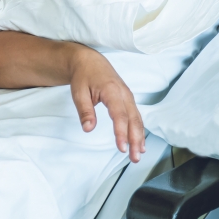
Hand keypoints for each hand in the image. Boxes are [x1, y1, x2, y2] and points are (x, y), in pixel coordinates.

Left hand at [69, 46, 144, 162]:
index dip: (122, 133)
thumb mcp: (78, 92)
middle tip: (134, 157)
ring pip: (137, 119)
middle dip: (135, 140)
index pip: (120, 115)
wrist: (89, 61)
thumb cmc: (83, 76)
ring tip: (138, 154)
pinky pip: (136, 116)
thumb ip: (85, 111)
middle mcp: (124, 94)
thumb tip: (88, 128)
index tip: (122, 148)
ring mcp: (128, 96)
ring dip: (139, 137)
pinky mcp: (128, 99)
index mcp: (112, 90)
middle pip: (133, 119)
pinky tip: (139, 142)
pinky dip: (139, 130)